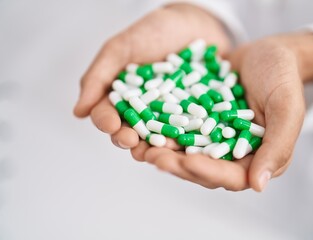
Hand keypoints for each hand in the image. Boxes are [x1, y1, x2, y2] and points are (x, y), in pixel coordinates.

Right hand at [73, 4, 230, 147]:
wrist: (195, 24)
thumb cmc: (154, 31)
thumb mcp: (122, 48)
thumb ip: (98, 77)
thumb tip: (78, 112)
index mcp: (121, 97)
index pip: (107, 114)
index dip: (106, 122)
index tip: (110, 125)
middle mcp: (142, 111)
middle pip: (130, 132)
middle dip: (129, 139)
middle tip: (132, 142)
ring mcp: (167, 116)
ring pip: (157, 138)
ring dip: (155, 147)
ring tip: (157, 149)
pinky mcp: (191, 118)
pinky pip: (187, 133)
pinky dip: (185, 140)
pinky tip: (185, 144)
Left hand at [134, 33, 312, 191]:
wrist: (269, 52)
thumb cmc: (283, 77)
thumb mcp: (287, 107)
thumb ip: (278, 146)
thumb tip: (258, 186)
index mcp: (256, 158)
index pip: (231, 176)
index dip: (208, 172)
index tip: (187, 162)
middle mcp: (232, 152)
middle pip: (203, 168)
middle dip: (177, 165)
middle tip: (153, 157)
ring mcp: (214, 137)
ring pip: (187, 152)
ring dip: (165, 152)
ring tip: (141, 146)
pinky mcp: (201, 121)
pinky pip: (181, 129)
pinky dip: (163, 129)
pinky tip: (144, 125)